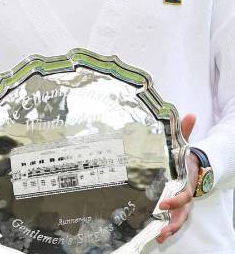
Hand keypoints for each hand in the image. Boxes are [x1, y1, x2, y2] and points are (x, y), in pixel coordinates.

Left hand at [156, 113, 196, 243]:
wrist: (195, 162)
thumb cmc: (187, 153)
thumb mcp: (185, 141)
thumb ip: (185, 130)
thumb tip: (191, 114)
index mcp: (188, 181)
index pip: (184, 194)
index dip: (176, 200)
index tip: (164, 203)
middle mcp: (186, 193)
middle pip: (183, 212)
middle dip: (174, 222)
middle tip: (162, 229)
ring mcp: (182, 201)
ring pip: (180, 218)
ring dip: (170, 228)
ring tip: (159, 237)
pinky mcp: (176, 204)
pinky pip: (174, 218)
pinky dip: (167, 226)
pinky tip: (157, 234)